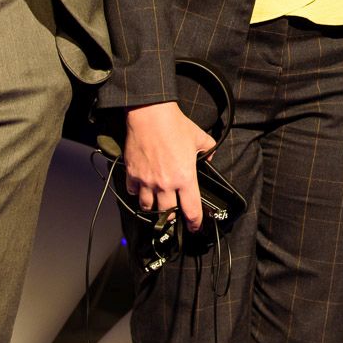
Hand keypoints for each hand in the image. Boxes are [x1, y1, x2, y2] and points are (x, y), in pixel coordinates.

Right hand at [122, 101, 217, 230]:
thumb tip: (210, 157)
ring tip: (156, 204)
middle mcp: (166, 184)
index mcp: (185, 178)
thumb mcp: (200, 137)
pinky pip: (133, 192)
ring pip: (148, 207)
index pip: (191, 209)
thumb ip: (209, 150)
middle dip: (172, 217)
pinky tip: (141, 188)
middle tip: (173, 215)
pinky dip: (137, 193)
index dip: (195, 222)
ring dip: (153, 208)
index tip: (195, 227)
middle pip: (168, 213)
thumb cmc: (174, 125)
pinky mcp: (133, 175)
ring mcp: (147, 181)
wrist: (151, 115)